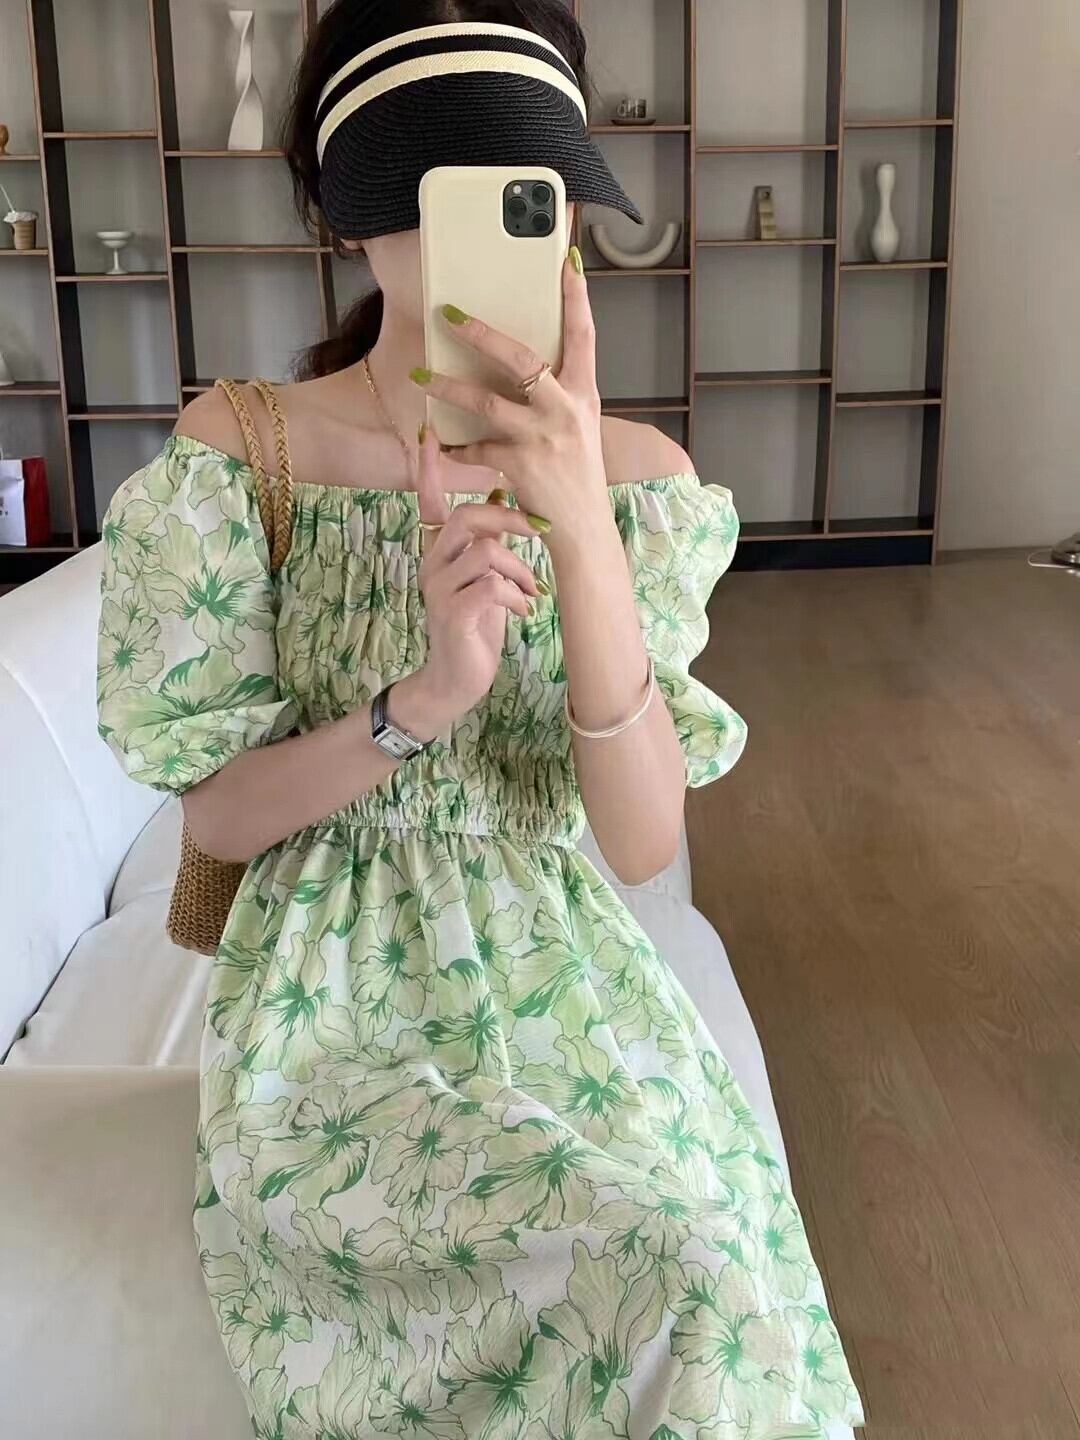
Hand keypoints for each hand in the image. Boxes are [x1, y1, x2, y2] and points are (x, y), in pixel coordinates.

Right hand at [402, 426, 545, 733]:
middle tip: (541, 531)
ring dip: (520, 569)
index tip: (428, 430)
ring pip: (486, 551)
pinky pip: (491, 586)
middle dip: (511, 520)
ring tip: (530, 592)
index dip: (427, 467)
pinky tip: (523, 612)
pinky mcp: (453, 614)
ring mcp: (438, 589)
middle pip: (467, 517)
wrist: (457, 680)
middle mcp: (431, 563)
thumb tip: (501, 494)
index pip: (428, 499)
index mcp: (438, 550)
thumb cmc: (476, 625)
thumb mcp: (485, 577)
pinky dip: (517, 597)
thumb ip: (487, 541)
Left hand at [410, 250, 610, 540]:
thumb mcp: (578, 424)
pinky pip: (476, 447)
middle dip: (480, 333)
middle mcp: (565, 409)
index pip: (584, 334)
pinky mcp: (519, 464)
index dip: (576, 296)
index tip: (567, 259)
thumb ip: (555, 393)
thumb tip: (521, 363)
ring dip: (448, 387)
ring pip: (486, 401)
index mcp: (583, 394)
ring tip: (420, 377)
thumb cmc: (576, 473)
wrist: (584, 527)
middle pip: (520, 358)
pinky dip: (455, 445)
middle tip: (448, 313)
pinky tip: (438, 441)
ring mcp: (541, 437)